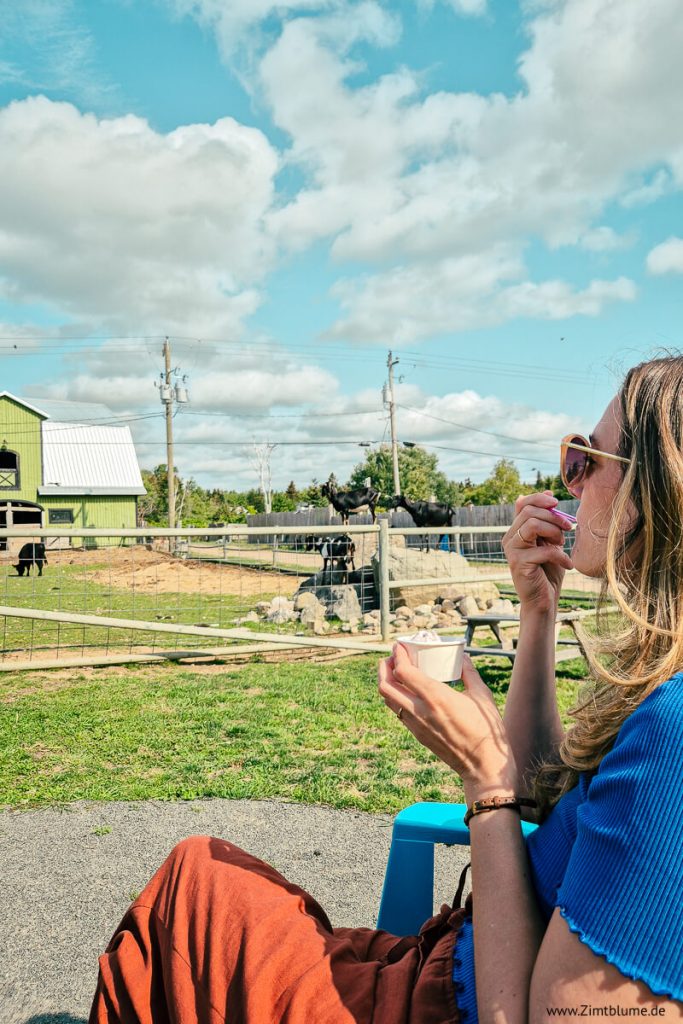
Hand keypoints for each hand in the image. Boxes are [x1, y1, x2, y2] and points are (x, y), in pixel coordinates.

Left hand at [378, 645, 518, 799]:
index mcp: (436, 697)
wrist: (483, 765)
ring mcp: (416, 724)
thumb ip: (469, 672)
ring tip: (396, 672)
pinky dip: (396, 697)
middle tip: (392, 657)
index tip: (400, 646)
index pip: (403, 672)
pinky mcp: (417, 734)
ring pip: (388, 700)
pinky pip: (398, 711)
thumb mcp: (481, 695)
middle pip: (385, 685)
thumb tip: (462, 656)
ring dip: (386, 682)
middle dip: (384, 667)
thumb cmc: (486, 729)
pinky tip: (407, 691)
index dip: (397, 656)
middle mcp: (420, 710)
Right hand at [502, 491, 573, 613]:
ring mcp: (512, 550)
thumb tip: (549, 494)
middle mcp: (510, 538)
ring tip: (563, 545)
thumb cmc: (548, 572)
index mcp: (516, 531)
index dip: (539, 499)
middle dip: (553, 517)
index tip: (556, 503)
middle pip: (529, 511)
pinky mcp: (519, 563)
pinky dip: (560, 556)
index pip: (522, 503)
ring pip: (532, 524)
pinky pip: (543, 549)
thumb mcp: (550, 542)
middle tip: (568, 528)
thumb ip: (548, 522)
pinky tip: (568, 565)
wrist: (543, 600)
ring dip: (554, 532)